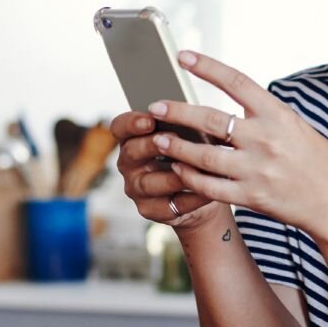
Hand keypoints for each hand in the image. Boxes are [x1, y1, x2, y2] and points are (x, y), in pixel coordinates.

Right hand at [113, 110, 222, 229]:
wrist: (206, 189)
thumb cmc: (194, 155)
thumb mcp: (191, 135)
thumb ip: (186, 125)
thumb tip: (195, 116)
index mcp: (133, 139)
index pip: (120, 127)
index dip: (131, 123)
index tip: (150, 120)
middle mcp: (130, 164)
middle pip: (131, 152)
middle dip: (151, 144)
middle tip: (173, 138)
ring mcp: (137, 189)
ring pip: (148, 182)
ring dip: (173, 175)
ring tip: (194, 168)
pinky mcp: (151, 210)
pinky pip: (169, 205)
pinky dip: (190, 198)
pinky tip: (207, 190)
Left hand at [146, 50, 327, 235]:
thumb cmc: (316, 161)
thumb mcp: (295, 127)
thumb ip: (263, 116)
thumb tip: (229, 102)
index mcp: (278, 115)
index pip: (236, 82)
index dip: (207, 66)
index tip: (182, 56)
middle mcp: (265, 139)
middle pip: (210, 120)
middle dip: (177, 112)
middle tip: (154, 106)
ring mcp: (256, 170)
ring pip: (203, 156)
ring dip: (176, 146)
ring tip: (159, 138)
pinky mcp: (250, 197)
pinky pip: (209, 187)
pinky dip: (189, 177)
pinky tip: (178, 169)